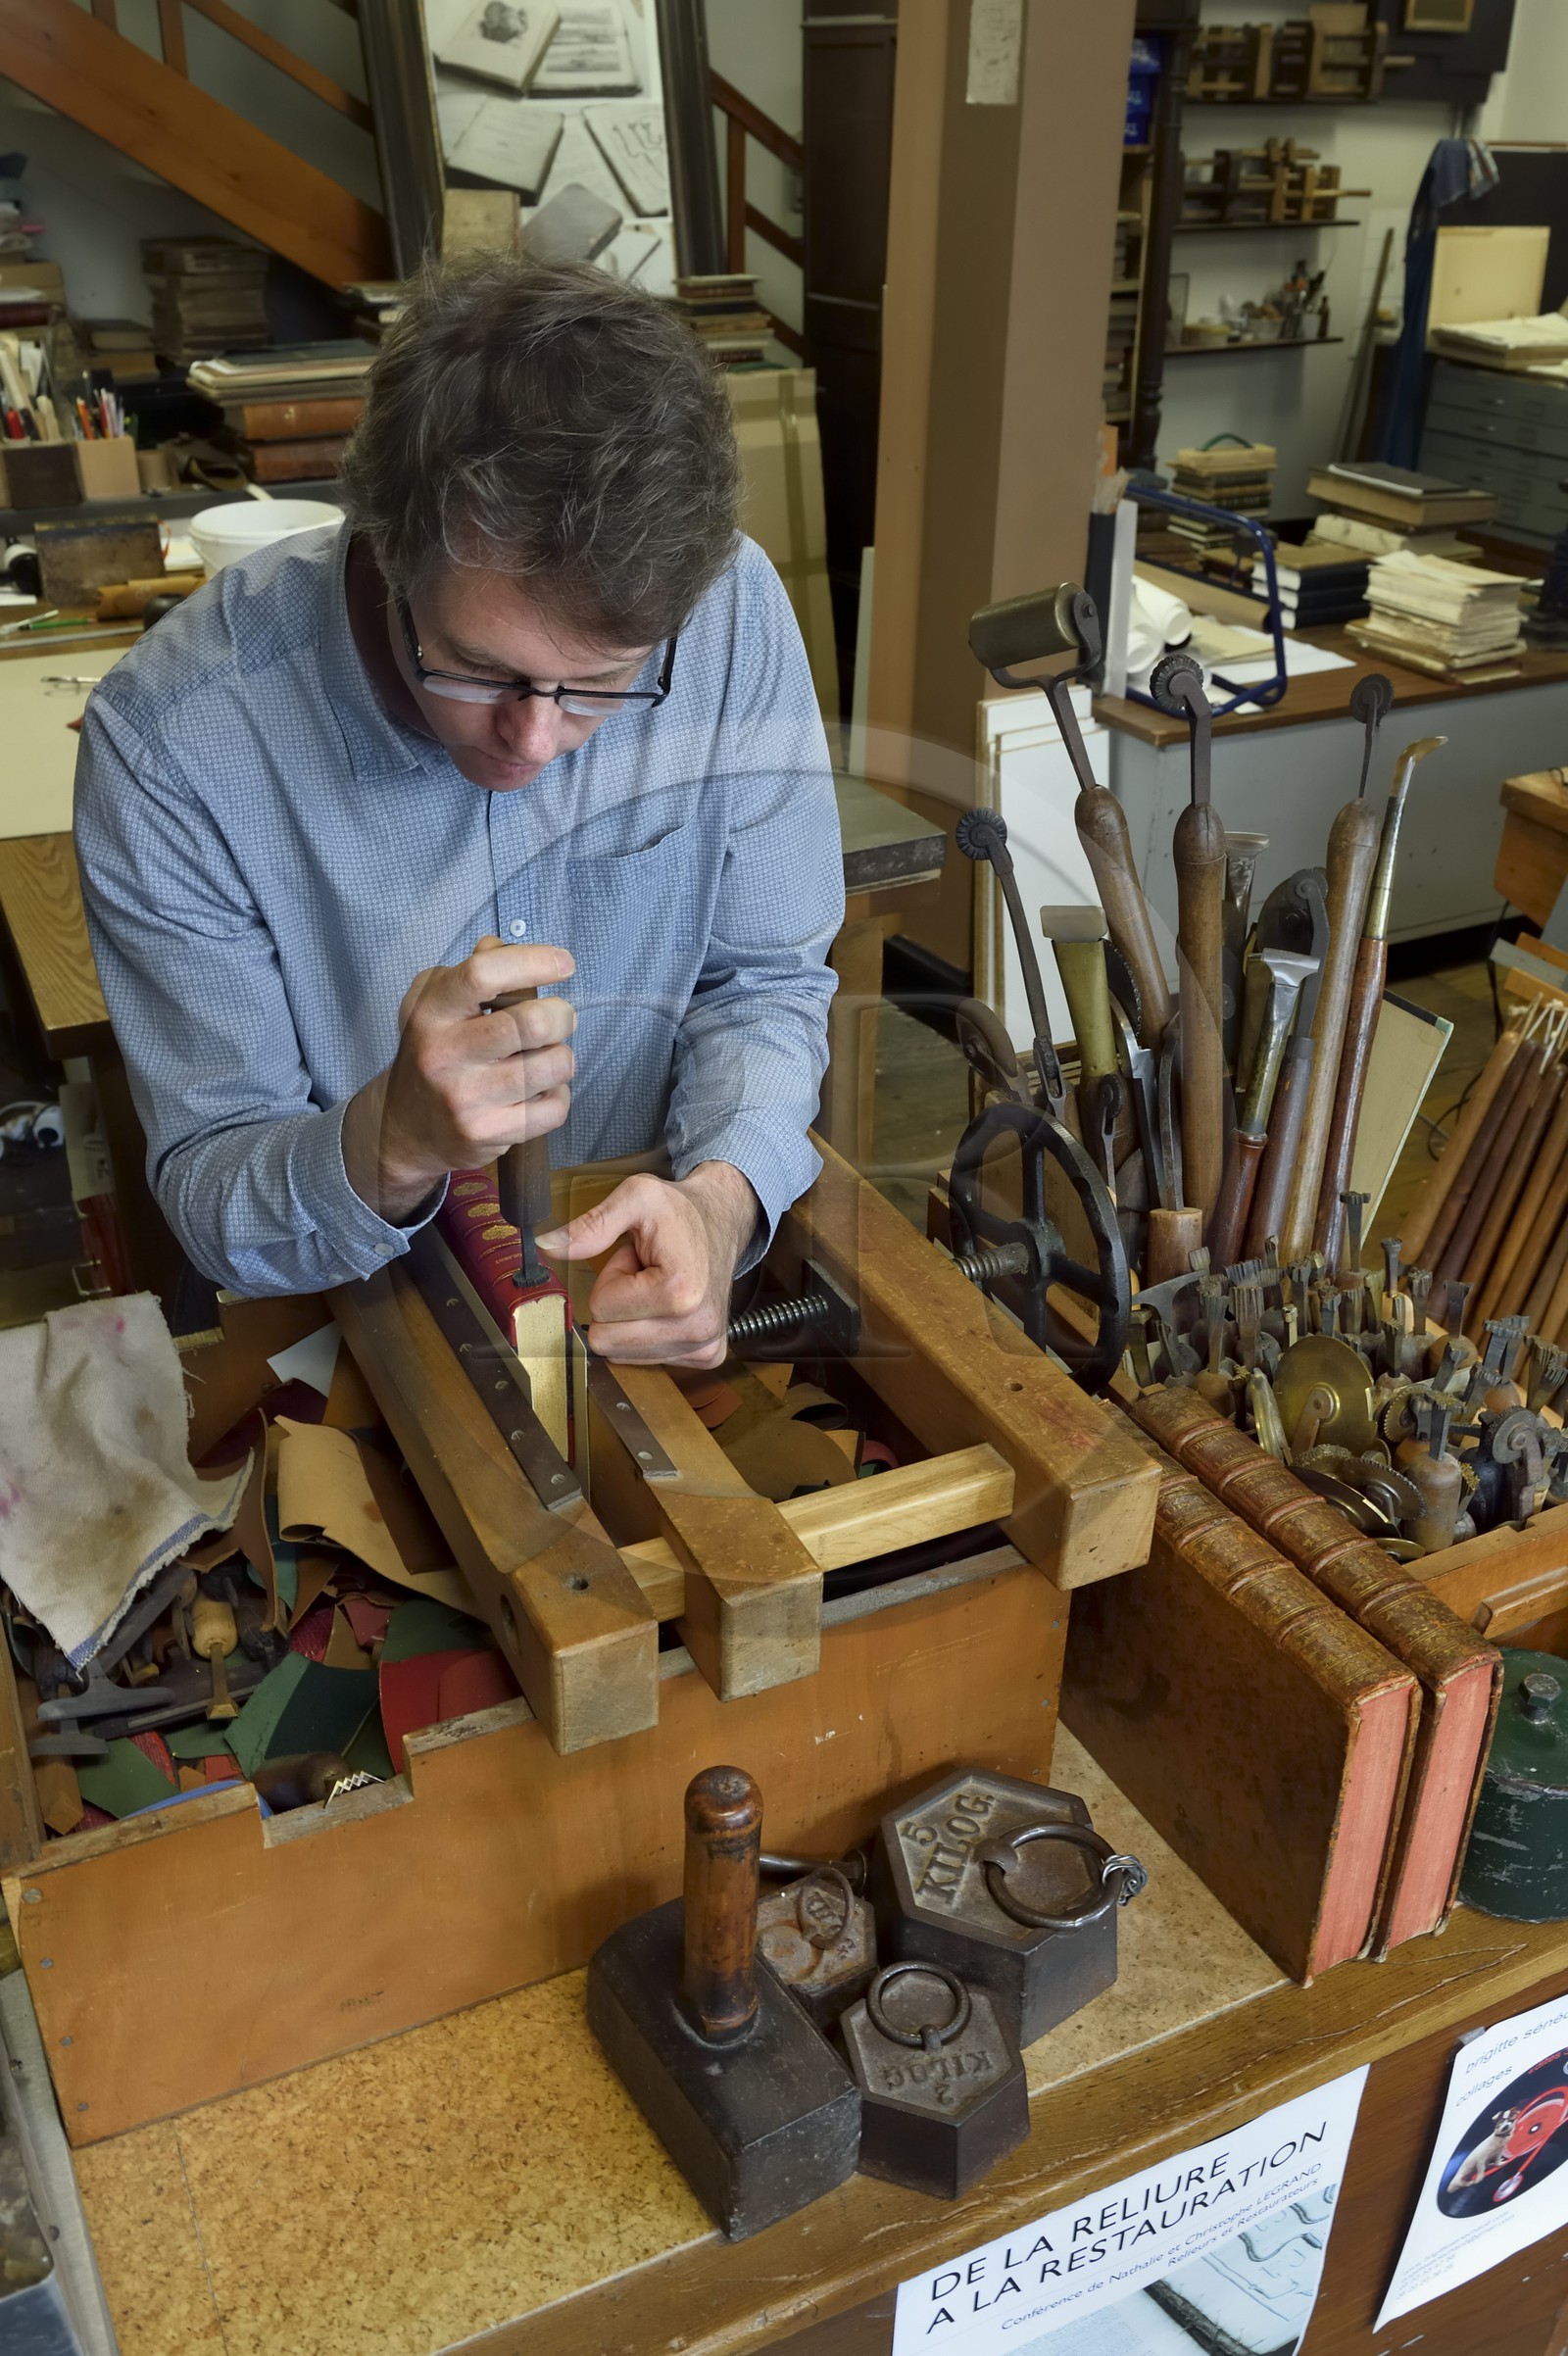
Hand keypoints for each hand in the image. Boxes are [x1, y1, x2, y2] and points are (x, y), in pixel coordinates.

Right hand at [344, 936, 574, 1222]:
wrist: (402, 1128)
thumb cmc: (432, 1054)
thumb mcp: (433, 1004)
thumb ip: (469, 971)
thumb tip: (499, 946)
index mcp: (431, 1013)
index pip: (484, 974)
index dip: (533, 961)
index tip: (563, 963)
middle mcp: (445, 1054)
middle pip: (532, 1023)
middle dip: (562, 1015)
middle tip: (560, 1018)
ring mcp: (466, 1099)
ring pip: (553, 1065)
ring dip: (562, 1057)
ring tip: (544, 1057)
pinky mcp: (488, 1134)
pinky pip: (554, 1107)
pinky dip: (558, 1095)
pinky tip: (539, 1091)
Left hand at [536, 1162, 758, 1366]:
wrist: (722, 1221)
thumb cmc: (679, 1210)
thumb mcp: (635, 1198)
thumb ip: (591, 1225)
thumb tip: (546, 1247)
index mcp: (680, 1292)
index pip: (600, 1309)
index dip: (611, 1278)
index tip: (638, 1260)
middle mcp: (697, 1327)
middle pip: (607, 1340)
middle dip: (617, 1304)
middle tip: (643, 1275)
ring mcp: (704, 1346)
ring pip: (622, 1354)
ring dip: (632, 1318)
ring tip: (656, 1287)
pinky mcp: (707, 1355)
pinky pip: (645, 1360)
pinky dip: (647, 1333)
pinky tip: (668, 1305)